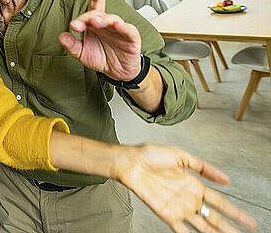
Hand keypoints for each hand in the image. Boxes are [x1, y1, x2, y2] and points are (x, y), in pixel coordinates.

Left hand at [58, 0, 141, 80]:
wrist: (117, 72)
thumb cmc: (101, 57)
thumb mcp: (82, 53)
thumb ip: (72, 45)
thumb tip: (61, 36)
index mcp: (95, 23)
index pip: (95, 2)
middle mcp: (107, 23)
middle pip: (98, 13)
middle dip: (88, 16)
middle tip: (79, 23)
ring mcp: (120, 29)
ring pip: (112, 19)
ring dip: (103, 20)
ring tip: (95, 22)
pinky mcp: (131, 38)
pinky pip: (128, 30)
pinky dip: (123, 27)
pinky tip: (117, 24)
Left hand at [114, 144, 256, 232]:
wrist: (131, 162)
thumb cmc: (151, 155)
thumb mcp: (182, 156)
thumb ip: (204, 167)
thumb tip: (226, 180)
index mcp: (194, 185)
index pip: (219, 202)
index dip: (234, 212)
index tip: (249, 221)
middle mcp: (188, 198)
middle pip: (213, 218)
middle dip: (229, 227)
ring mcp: (178, 207)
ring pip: (202, 226)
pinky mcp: (166, 214)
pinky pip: (181, 229)